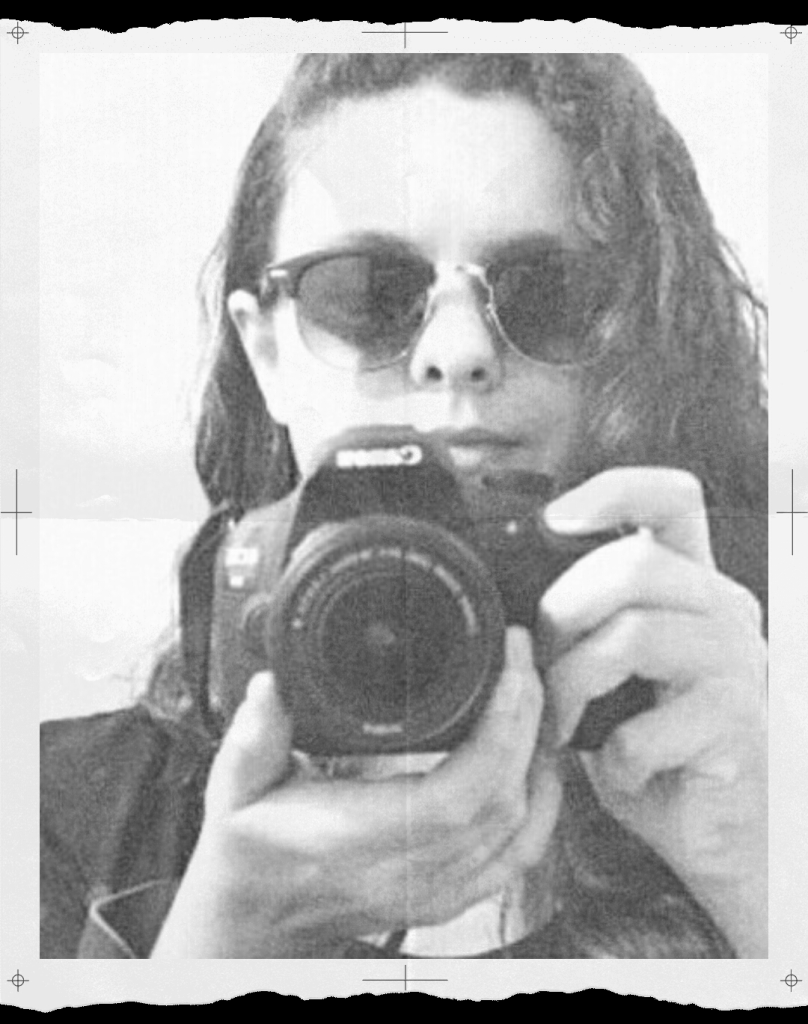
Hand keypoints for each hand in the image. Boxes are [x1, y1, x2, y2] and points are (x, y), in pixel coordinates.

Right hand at [151, 628, 561, 957]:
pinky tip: (539, 764)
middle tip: (524, 662)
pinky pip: (518, 857)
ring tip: (536, 699)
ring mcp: (435, 893)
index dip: (500, 727)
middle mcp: (406, 875)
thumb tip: (273, 684)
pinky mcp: (449, 897)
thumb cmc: (248, 854)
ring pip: (522, 832)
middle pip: (504, 804)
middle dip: (528, 722)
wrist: (252, 923)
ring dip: (540, 760)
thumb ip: (252, 735)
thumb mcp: (234, 788)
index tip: (509, 665)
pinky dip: (541, 806)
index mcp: (357, 842)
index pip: (457, 796)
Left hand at [540, 468, 766, 954]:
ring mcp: (738, 665)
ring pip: (633, 635)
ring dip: (574, 685)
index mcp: (693, 587)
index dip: (614, 491)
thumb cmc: (663, 747)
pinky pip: (643, 727)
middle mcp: (725, 611)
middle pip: (633, 566)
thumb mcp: (619, 673)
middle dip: (564, 614)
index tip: (555, 519)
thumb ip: (589, 627)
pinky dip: (610, 755)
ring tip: (564, 720)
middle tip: (546, 665)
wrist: (726, 831)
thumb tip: (518, 609)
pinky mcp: (738, 725)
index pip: (672, 498)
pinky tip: (617, 767)